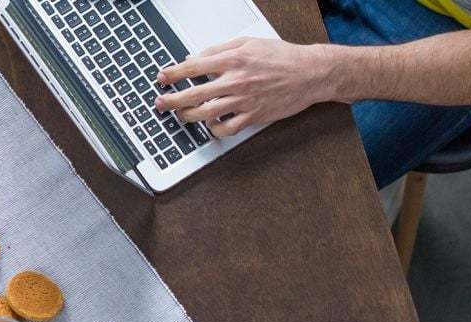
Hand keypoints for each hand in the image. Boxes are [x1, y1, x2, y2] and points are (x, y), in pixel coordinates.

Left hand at [155, 37, 335, 137]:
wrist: (310, 73)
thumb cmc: (281, 56)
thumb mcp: (249, 42)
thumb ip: (218, 50)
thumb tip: (194, 58)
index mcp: (233, 59)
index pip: (194, 67)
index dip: (173, 74)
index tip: (162, 78)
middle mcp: (236, 81)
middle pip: (194, 94)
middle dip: (172, 100)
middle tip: (160, 102)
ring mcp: (244, 100)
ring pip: (206, 114)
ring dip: (188, 116)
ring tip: (181, 115)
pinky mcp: (254, 116)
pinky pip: (227, 128)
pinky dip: (214, 129)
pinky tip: (210, 124)